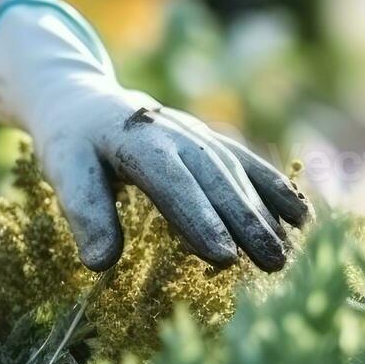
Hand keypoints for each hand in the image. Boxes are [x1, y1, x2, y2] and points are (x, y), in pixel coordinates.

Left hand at [0, 0, 308, 270]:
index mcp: (136, 140)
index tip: (222, 257)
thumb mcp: (63, 169)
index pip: (172, 183)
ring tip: (285, 254)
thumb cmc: (73, 144)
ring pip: (236, 173)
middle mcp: (175, 133)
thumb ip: (83, 210)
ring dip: (264, 212)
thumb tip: (100, 262)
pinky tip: (301, 217)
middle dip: (245, 221)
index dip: (198, 218)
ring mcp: (198, 134)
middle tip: (272, 262)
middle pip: (214, 180)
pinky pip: (247, 161)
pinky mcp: (211, 140)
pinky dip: (274, 187)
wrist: (85, 101)